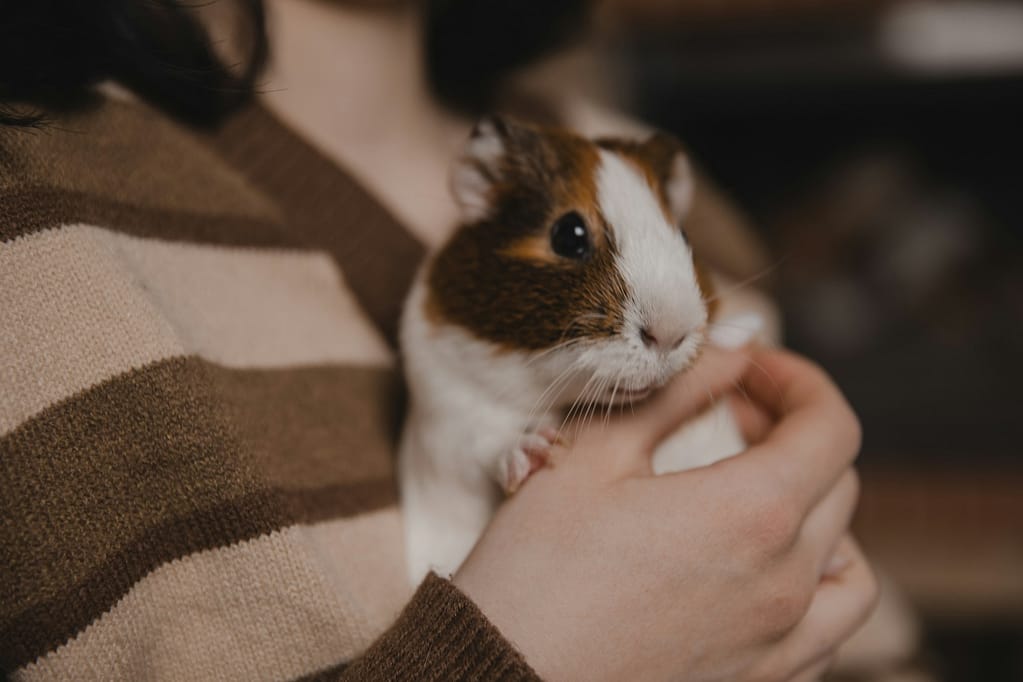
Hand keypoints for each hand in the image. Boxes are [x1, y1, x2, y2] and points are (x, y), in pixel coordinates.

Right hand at [454, 346, 877, 681]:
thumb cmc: (536, 571)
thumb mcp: (595, 457)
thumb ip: (677, 394)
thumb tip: (731, 347)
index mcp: (752, 514)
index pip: (830, 427)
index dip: (797, 381)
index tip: (750, 370)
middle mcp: (785, 584)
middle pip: (838, 485)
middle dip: (792, 433)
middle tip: (728, 417)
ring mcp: (781, 646)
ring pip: (848, 566)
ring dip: (819, 515)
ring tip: (760, 499)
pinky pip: (826, 632)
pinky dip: (814, 588)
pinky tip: (759, 575)